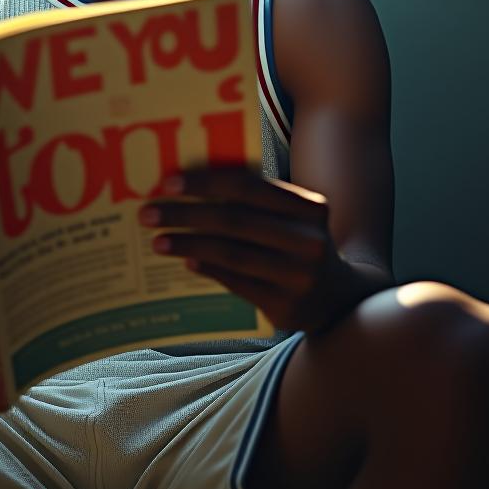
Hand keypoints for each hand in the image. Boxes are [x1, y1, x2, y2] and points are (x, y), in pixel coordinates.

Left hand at [138, 164, 351, 333]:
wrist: (340, 300)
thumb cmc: (299, 246)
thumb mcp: (293, 220)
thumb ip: (256, 203)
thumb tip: (190, 188)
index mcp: (310, 208)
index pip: (249, 186)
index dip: (206, 182)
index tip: (168, 182)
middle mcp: (309, 241)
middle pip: (234, 220)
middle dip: (186, 214)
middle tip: (148, 213)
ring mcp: (299, 277)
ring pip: (232, 254)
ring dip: (189, 245)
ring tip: (158, 240)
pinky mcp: (286, 307)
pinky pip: (237, 283)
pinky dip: (209, 270)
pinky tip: (186, 262)